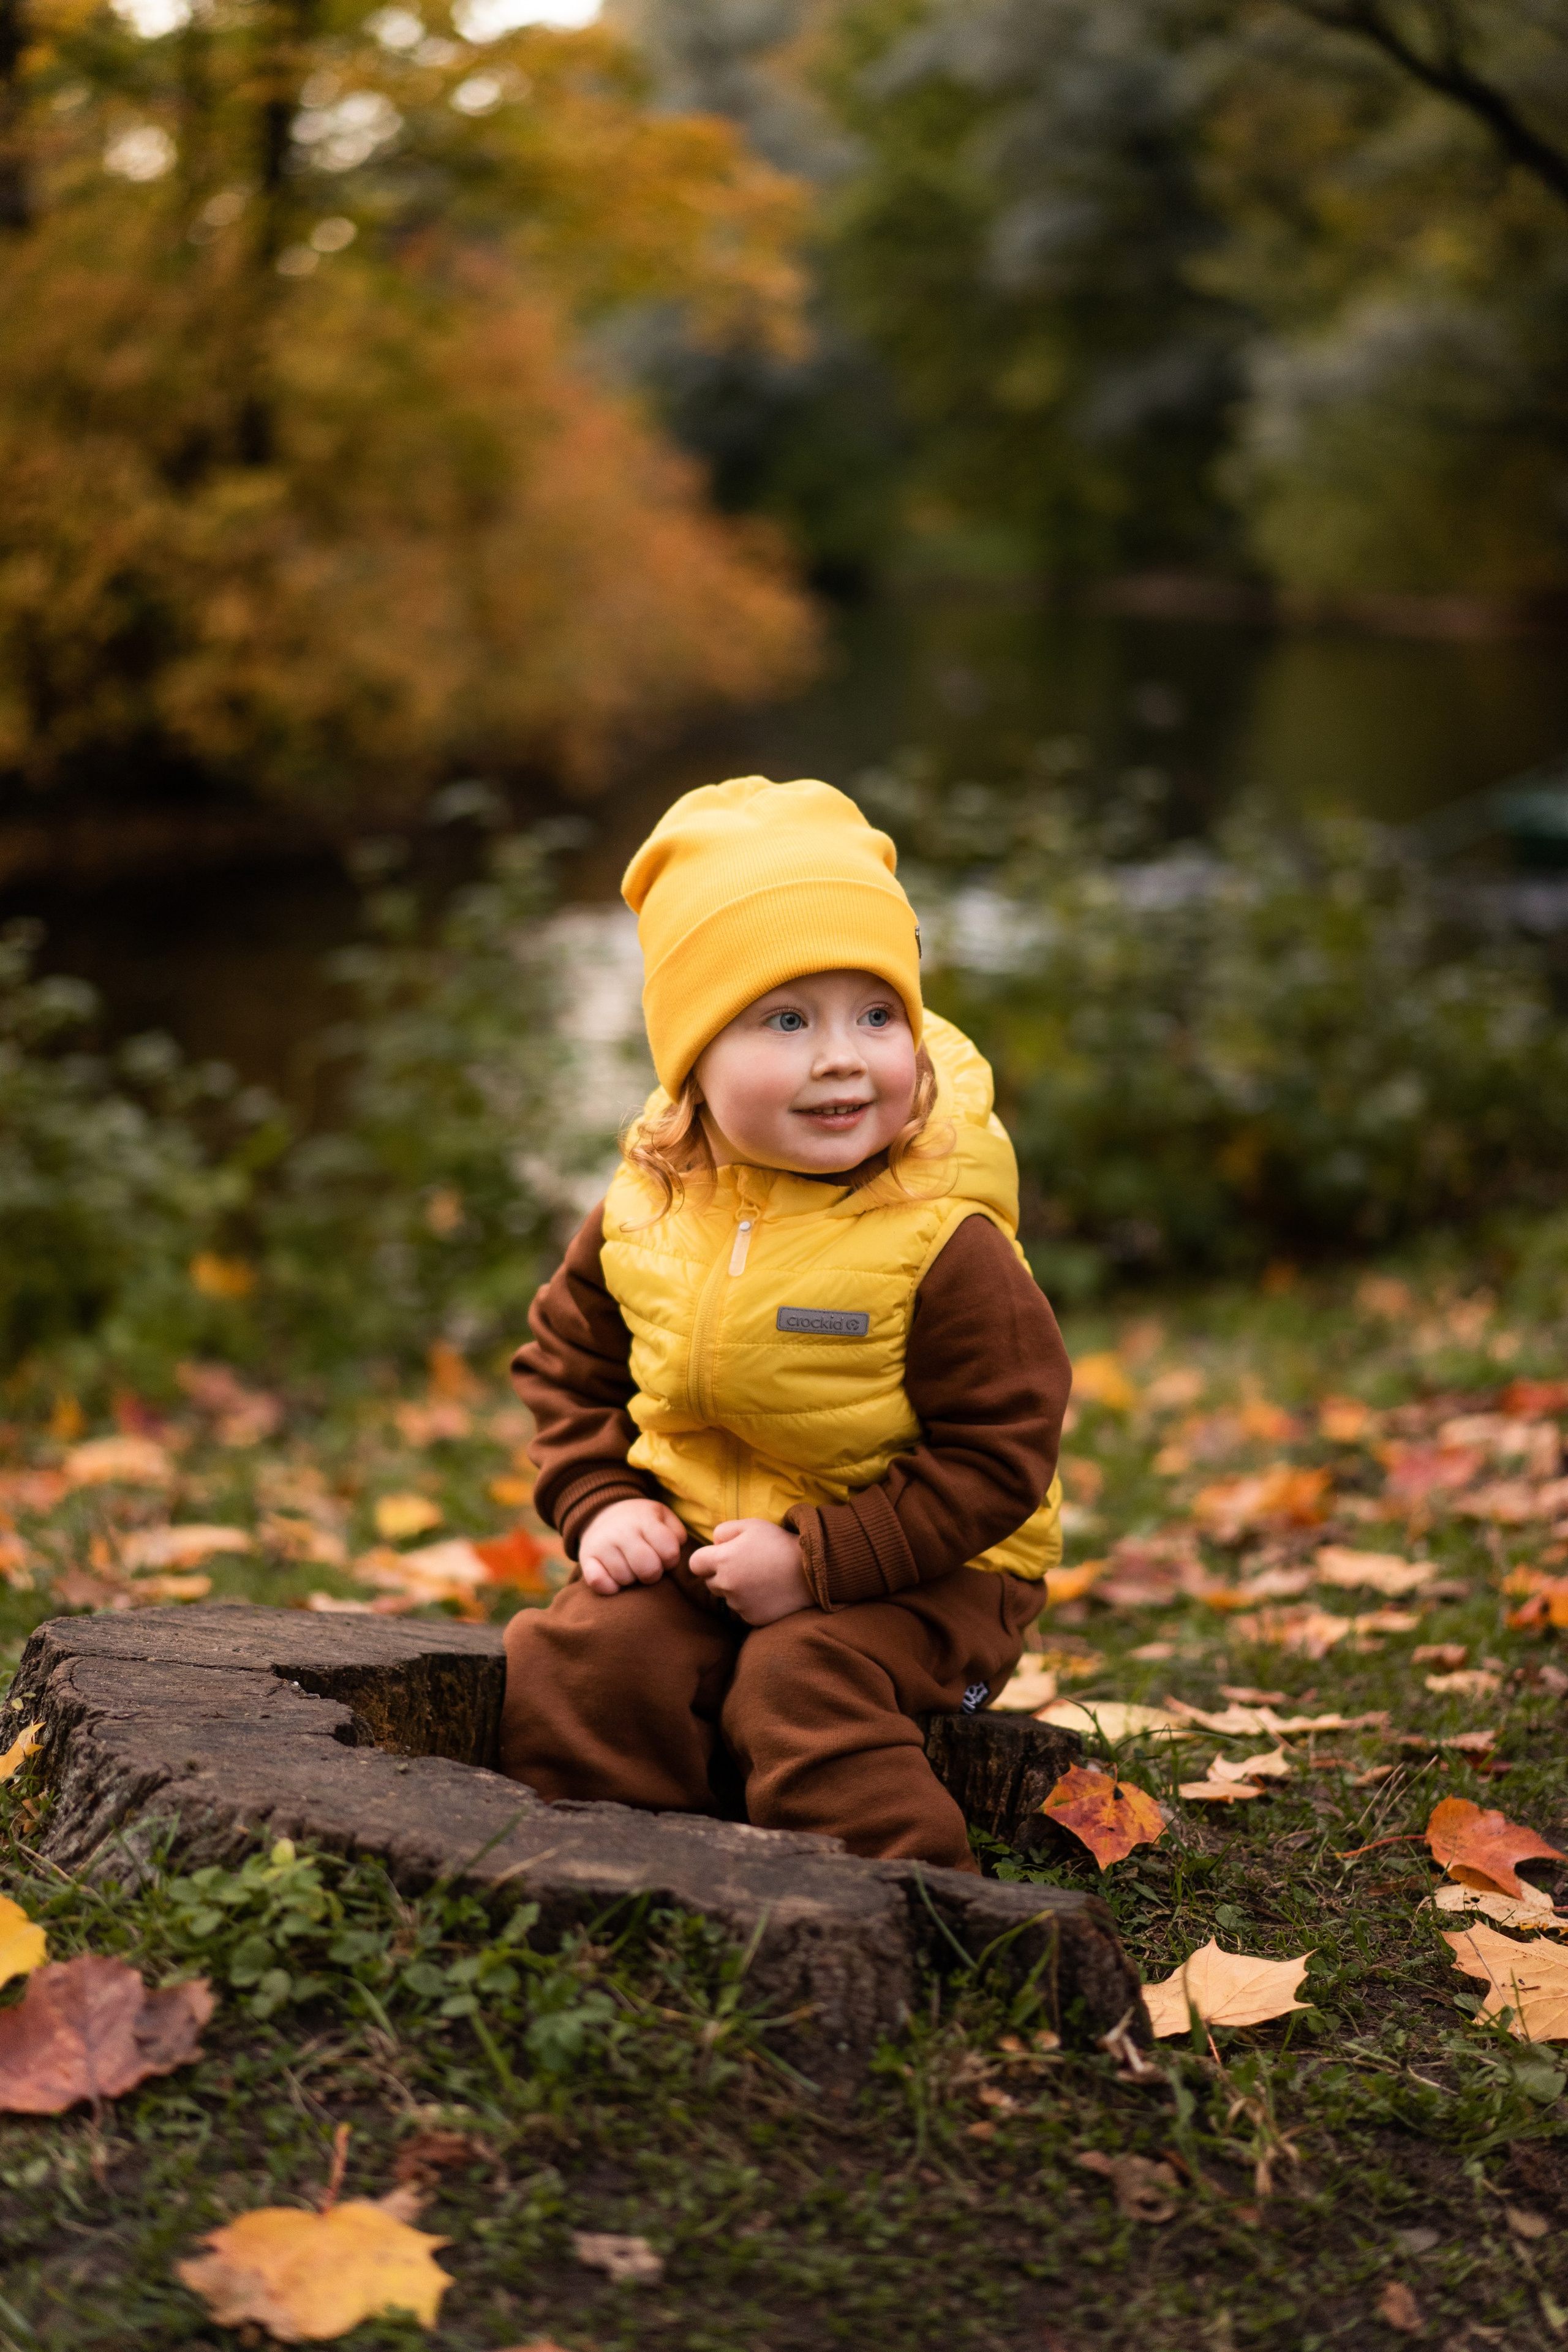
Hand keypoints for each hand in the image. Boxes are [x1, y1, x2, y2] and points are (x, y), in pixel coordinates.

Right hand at [578, 1497, 685, 1595]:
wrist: (604, 1514)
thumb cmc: (641, 1522)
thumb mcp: (662, 1516)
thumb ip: (676, 1532)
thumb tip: (677, 1549)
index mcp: (645, 1520)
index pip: (669, 1551)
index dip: (671, 1560)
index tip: (665, 1557)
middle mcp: (622, 1531)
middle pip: (648, 1568)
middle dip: (653, 1574)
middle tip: (649, 1568)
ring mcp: (602, 1544)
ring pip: (625, 1579)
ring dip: (632, 1580)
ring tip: (631, 1568)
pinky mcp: (586, 1558)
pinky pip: (599, 1583)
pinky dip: (609, 1586)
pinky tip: (615, 1579)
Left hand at [688, 1518, 812, 1626]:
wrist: (812, 1570)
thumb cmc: (779, 1543)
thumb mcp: (751, 1525)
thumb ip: (723, 1531)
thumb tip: (713, 1544)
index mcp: (723, 1560)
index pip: (694, 1563)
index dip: (706, 1558)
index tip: (721, 1555)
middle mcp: (727, 1585)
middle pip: (708, 1582)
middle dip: (720, 1573)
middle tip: (744, 1564)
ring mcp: (739, 1605)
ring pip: (725, 1597)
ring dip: (734, 1589)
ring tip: (759, 1577)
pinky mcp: (752, 1618)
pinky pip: (741, 1610)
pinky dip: (749, 1602)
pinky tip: (766, 1590)